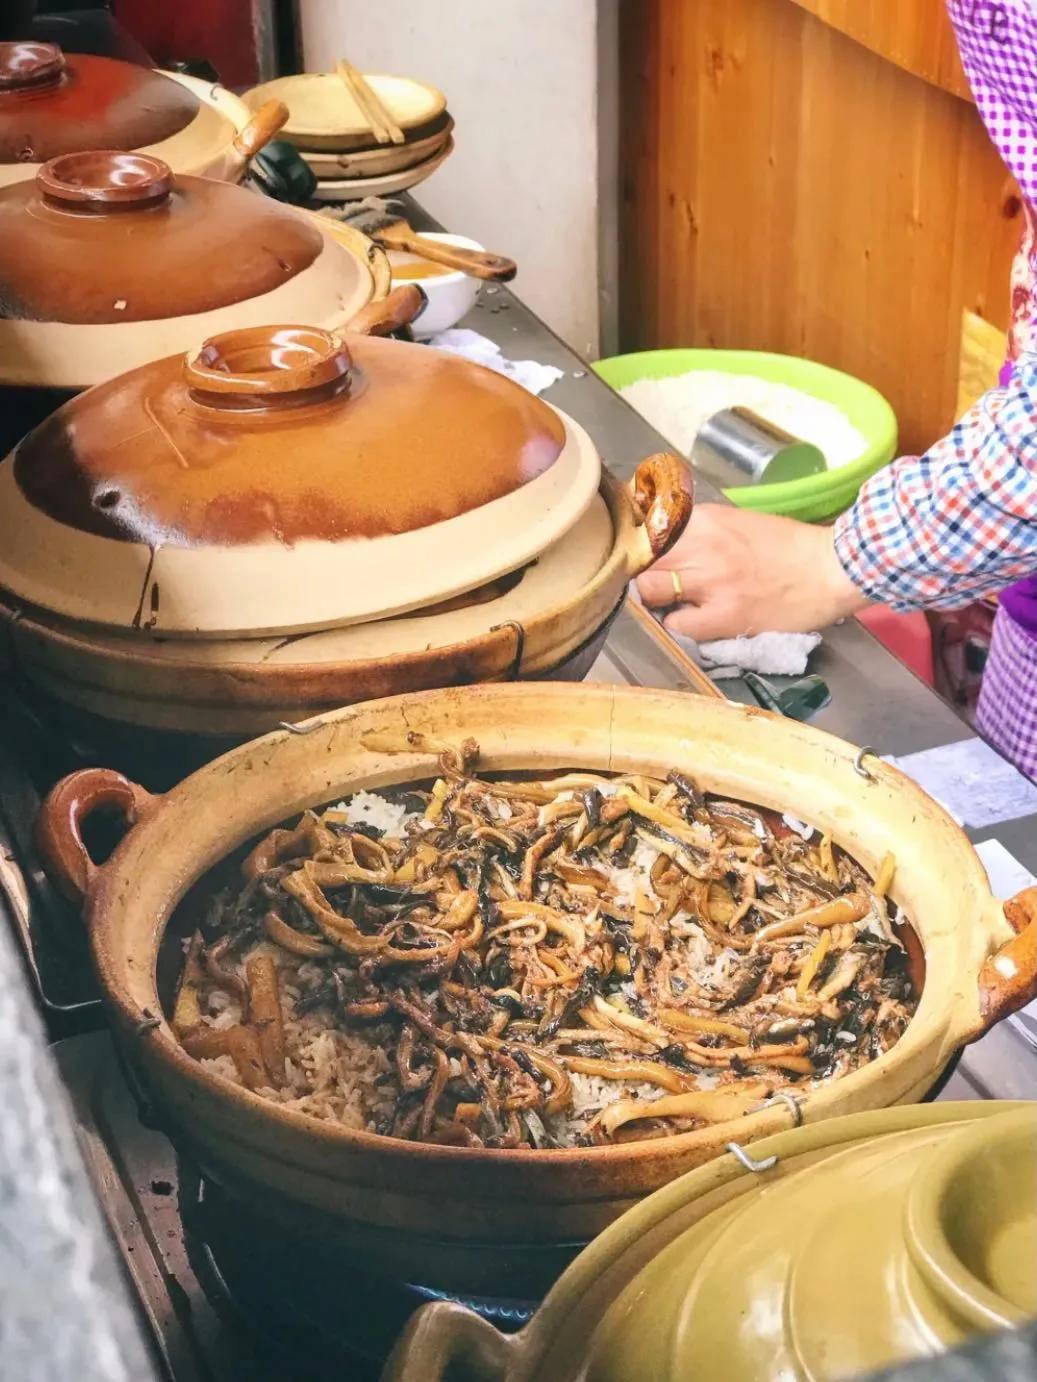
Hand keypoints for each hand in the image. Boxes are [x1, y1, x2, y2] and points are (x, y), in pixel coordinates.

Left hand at [636, 503, 868, 640]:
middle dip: (642, 569)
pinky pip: (675, 625)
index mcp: (705, 519)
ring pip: (649, 590)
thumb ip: (699, 530)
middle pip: (640, 558)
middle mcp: (701, 547)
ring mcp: (710, 582)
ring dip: (656, 597)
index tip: (636, 551)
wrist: (833, 569)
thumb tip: (662, 535)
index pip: (646, 528)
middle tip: (656, 579)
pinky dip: (679, 624)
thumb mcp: (738, 521)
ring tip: (675, 600)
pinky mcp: (722, 616)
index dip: (637, 543)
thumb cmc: (790, 545)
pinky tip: (696, 619)